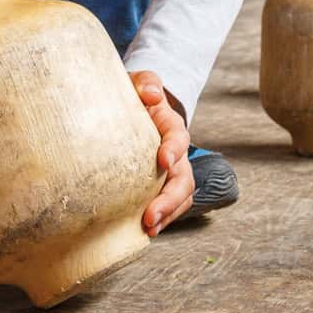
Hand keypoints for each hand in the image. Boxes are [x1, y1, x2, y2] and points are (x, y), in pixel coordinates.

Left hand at [131, 71, 193, 235]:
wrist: (127, 111)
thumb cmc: (130, 97)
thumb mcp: (136, 83)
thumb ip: (146, 82)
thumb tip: (152, 94)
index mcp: (170, 126)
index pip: (178, 138)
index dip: (174, 150)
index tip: (162, 161)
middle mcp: (175, 152)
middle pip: (184, 178)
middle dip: (170, 199)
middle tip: (151, 216)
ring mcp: (170, 172)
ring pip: (181, 196)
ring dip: (168, 214)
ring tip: (149, 230)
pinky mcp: (160, 186)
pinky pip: (170, 206)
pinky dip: (162, 219)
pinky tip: (144, 230)